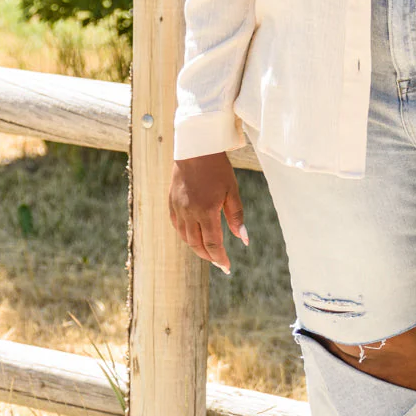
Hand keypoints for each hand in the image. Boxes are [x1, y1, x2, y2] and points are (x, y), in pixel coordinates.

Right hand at [169, 152, 247, 273]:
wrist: (194, 148)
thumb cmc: (217, 169)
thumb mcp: (232, 191)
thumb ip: (236, 216)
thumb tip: (243, 240)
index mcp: (206, 211)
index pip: (213, 244)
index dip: (220, 258)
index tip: (227, 267)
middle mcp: (189, 213)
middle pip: (197, 245)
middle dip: (209, 257)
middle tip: (219, 263)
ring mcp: (178, 208)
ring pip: (185, 238)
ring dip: (197, 248)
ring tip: (208, 253)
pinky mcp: (171, 203)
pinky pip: (177, 226)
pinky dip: (186, 235)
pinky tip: (194, 237)